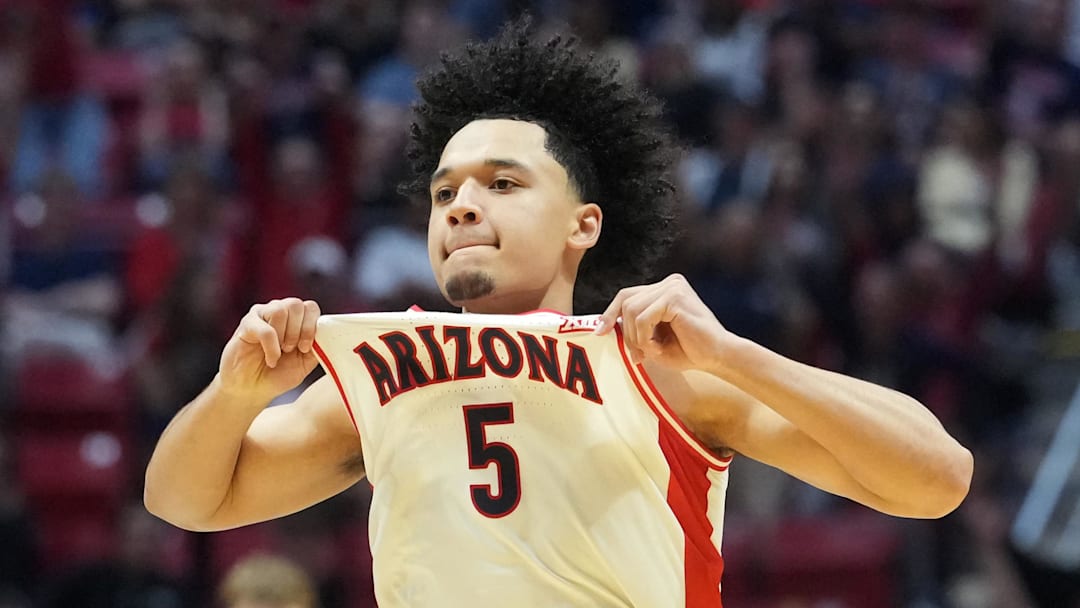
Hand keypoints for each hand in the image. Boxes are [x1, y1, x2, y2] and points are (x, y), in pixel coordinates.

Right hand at [218, 298, 321, 399]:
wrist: (252, 390)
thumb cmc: (278, 374)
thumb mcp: (306, 362)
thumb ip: (318, 346)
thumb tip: (327, 333)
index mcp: (296, 318)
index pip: (310, 307)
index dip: (311, 326)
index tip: (306, 348)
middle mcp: (279, 311)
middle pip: (296, 304)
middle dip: (299, 331)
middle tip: (291, 350)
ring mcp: (261, 315)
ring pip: (280, 310)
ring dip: (284, 336)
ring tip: (280, 352)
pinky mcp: (247, 324)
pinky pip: (265, 329)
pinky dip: (271, 347)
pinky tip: (270, 359)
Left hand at [596, 274, 729, 370]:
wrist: (717, 357)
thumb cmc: (689, 351)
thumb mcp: (653, 339)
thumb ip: (633, 329)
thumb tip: (603, 326)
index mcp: (664, 290)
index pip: (627, 295)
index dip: (610, 313)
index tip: (600, 332)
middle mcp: (669, 283)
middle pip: (626, 300)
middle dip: (626, 332)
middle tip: (638, 354)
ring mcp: (672, 287)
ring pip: (631, 310)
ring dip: (636, 337)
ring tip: (652, 351)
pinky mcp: (675, 297)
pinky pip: (643, 317)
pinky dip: (644, 337)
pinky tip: (657, 347)